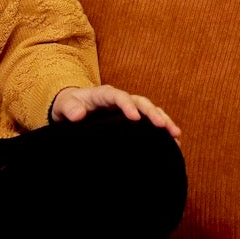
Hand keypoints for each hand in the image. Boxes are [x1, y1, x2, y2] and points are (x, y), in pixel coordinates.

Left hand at [50, 84, 180, 140]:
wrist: (70, 110)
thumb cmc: (68, 107)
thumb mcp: (63, 106)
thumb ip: (70, 109)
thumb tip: (78, 115)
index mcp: (102, 94)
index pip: (117, 96)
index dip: (127, 104)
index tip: (135, 118)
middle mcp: (119, 100)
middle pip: (139, 102)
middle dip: (152, 113)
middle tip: (163, 126)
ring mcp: (127, 109)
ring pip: (149, 111)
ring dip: (163, 121)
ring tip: (176, 135)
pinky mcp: (131, 121)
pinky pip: (149, 123)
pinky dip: (161, 132)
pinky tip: (174, 144)